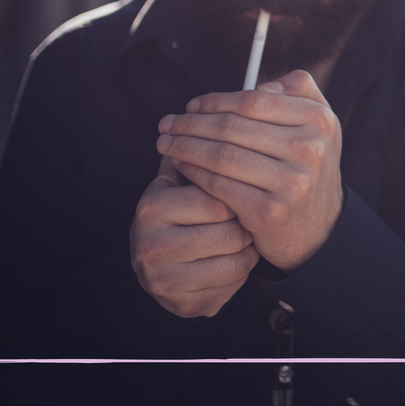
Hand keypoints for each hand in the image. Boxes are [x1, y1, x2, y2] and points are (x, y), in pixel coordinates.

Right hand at [129, 155, 259, 317]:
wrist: (166, 267)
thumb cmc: (185, 212)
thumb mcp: (184, 178)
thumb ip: (204, 146)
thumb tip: (246, 102)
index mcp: (152, 205)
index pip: (216, 192)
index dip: (240, 188)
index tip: (251, 184)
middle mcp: (150, 243)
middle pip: (228, 229)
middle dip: (248, 219)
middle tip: (254, 211)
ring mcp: (163, 278)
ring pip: (236, 258)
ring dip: (250, 245)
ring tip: (248, 233)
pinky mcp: (183, 303)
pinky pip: (233, 282)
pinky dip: (245, 268)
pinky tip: (240, 256)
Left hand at [157, 69, 343, 272]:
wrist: (319, 229)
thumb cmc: (308, 169)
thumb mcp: (319, 126)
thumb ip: (298, 90)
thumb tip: (257, 84)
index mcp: (319, 121)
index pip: (253, 101)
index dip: (215, 101)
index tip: (192, 106)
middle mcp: (309, 149)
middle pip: (233, 127)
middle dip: (191, 123)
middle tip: (167, 123)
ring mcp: (290, 182)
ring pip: (221, 155)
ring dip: (185, 146)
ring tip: (166, 142)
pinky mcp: (269, 211)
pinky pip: (219, 184)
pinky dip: (194, 172)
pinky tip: (181, 166)